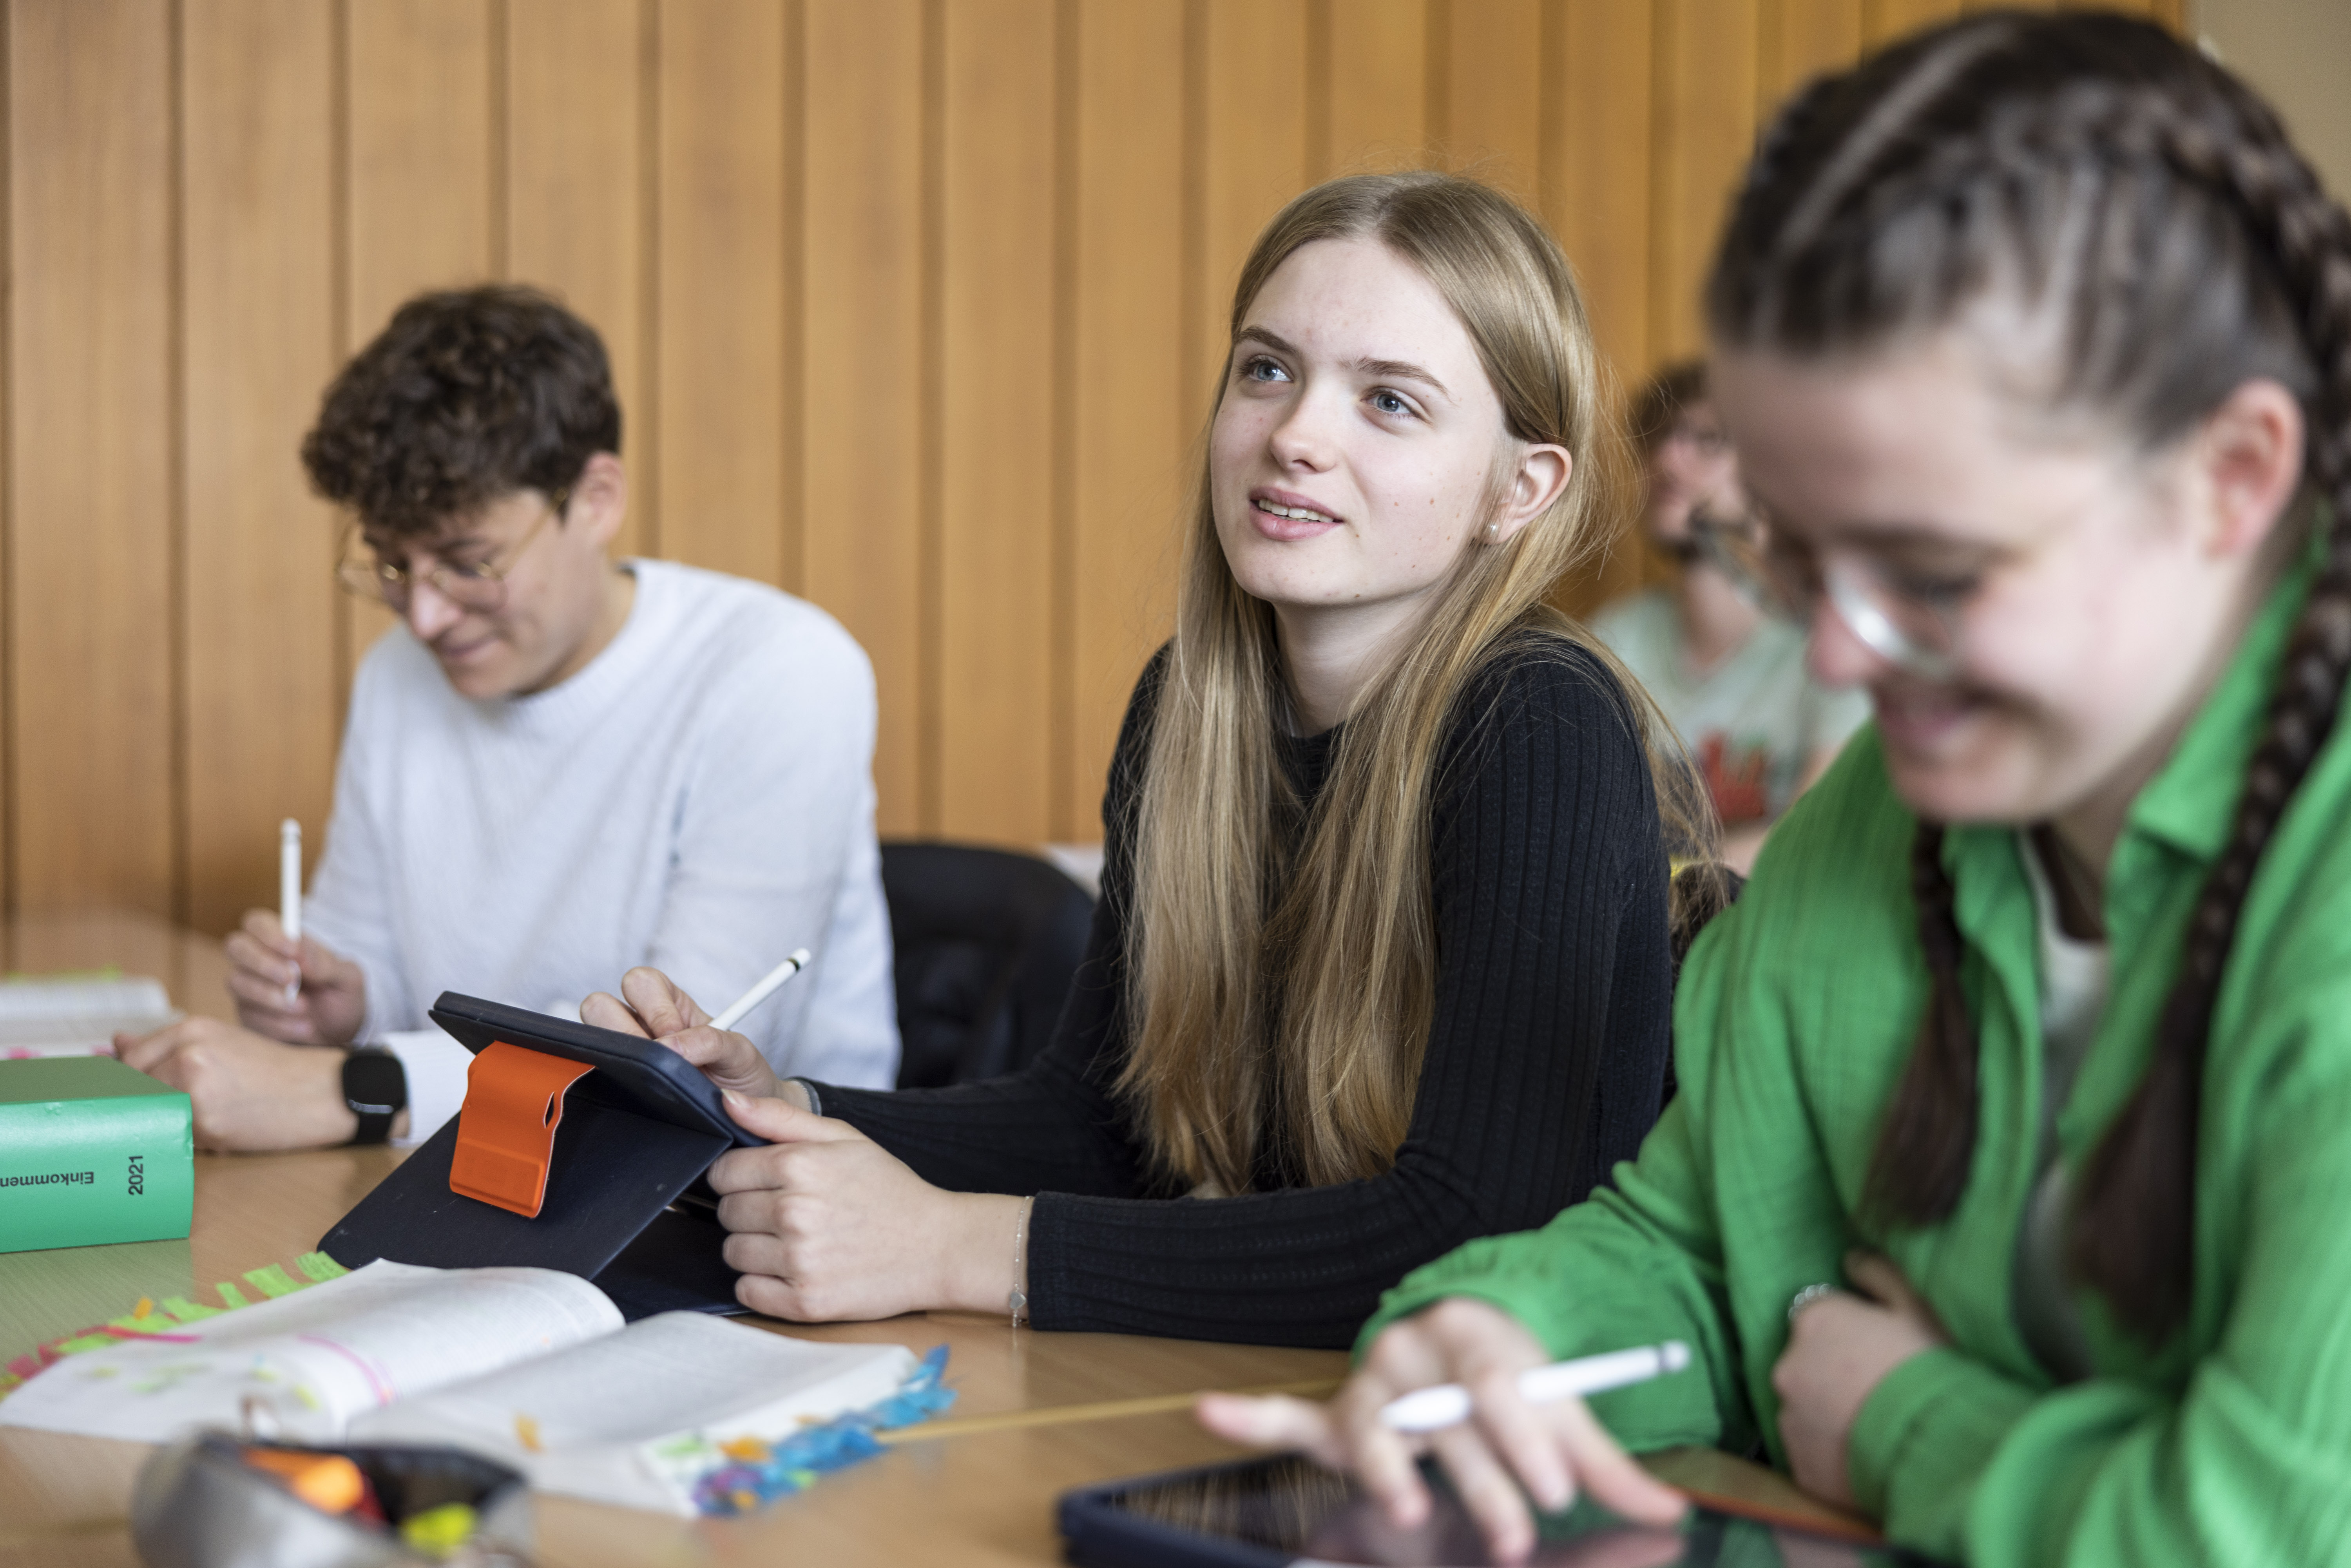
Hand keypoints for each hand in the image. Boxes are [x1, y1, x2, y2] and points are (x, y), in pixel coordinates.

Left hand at [114, 1018, 359, 1150]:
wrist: (321, 1091)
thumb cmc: (273, 1070)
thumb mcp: (219, 1042)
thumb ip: (165, 1045)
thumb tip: (113, 1042)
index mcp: (190, 1029)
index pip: (128, 1060)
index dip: (126, 1084)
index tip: (133, 1097)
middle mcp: (186, 1053)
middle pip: (130, 1088)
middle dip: (141, 1106)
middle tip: (169, 1115)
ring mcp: (193, 1087)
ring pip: (147, 1114)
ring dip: (161, 1123)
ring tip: (195, 1122)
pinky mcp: (204, 1121)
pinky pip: (172, 1136)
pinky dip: (183, 1139)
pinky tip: (211, 1133)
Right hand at [225, 910, 365, 1046]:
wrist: (341, 1032)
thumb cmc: (341, 996)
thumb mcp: (347, 978)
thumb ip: (325, 964)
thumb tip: (299, 956)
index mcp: (283, 942)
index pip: (258, 923)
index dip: (269, 934)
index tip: (293, 951)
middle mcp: (258, 961)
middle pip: (236, 947)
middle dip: (263, 963)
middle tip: (292, 980)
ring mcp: (248, 988)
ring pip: (237, 982)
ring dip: (271, 996)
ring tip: (305, 1007)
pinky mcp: (248, 1016)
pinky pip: (249, 1016)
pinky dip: (279, 1023)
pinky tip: (304, 1027)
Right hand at [581, 966, 782, 1100]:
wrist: (745, 1112)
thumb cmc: (738, 1073)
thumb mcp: (737, 1050)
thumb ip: (711, 1040)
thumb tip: (667, 1047)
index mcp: (670, 1005)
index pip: (639, 981)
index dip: (655, 1007)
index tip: (676, 1033)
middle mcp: (641, 1025)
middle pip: (599, 1004)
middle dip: (626, 1029)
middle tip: (660, 1056)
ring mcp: (627, 1055)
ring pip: (591, 1037)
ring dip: (620, 1054)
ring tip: (652, 1075)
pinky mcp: (616, 1084)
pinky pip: (593, 1075)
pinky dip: (610, 1080)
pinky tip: (641, 1093)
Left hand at [704, 1092, 1022, 1320]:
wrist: (937, 1247)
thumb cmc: (888, 1189)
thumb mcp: (843, 1137)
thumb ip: (780, 1116)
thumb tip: (726, 1100)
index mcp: (799, 1166)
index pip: (723, 1172)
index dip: (739, 1176)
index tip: (764, 1183)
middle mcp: (793, 1213)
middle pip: (726, 1212)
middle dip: (748, 1210)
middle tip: (789, 1212)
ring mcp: (799, 1261)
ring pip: (733, 1253)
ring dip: (755, 1248)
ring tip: (795, 1241)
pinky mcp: (804, 1302)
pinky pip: (747, 1292)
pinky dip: (763, 1284)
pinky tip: (794, 1270)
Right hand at [1196, 1298, 1685, 1563]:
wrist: (1461, 1332)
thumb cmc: (1512, 1380)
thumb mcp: (1562, 1411)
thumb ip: (1607, 1466)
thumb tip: (1674, 1512)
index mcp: (1478, 1336)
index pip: (1504, 1388)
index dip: (1529, 1439)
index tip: (1556, 1488)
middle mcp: (1417, 1352)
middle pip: (1448, 1420)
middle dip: (1482, 1479)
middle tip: (1514, 1533)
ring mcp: (1373, 1382)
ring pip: (1377, 1427)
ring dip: (1389, 1469)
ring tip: (1411, 1505)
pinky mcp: (1338, 1415)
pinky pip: (1289, 1414)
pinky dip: (1250, 1417)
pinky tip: (1212, 1414)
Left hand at [1771, 1250, 1946, 1507]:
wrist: (1942, 1450)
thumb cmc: (1934, 1370)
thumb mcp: (1918, 1306)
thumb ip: (1879, 1273)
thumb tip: (1852, 1259)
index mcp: (1814, 1321)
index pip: (1818, 1315)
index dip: (1850, 1330)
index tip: (1878, 1347)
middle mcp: (1788, 1367)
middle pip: (1808, 1362)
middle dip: (1836, 1371)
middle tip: (1883, 1387)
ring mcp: (1791, 1420)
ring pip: (1808, 1409)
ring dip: (1832, 1413)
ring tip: (1881, 1426)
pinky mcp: (1801, 1466)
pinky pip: (1814, 1454)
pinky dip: (1834, 1454)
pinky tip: (1870, 1455)